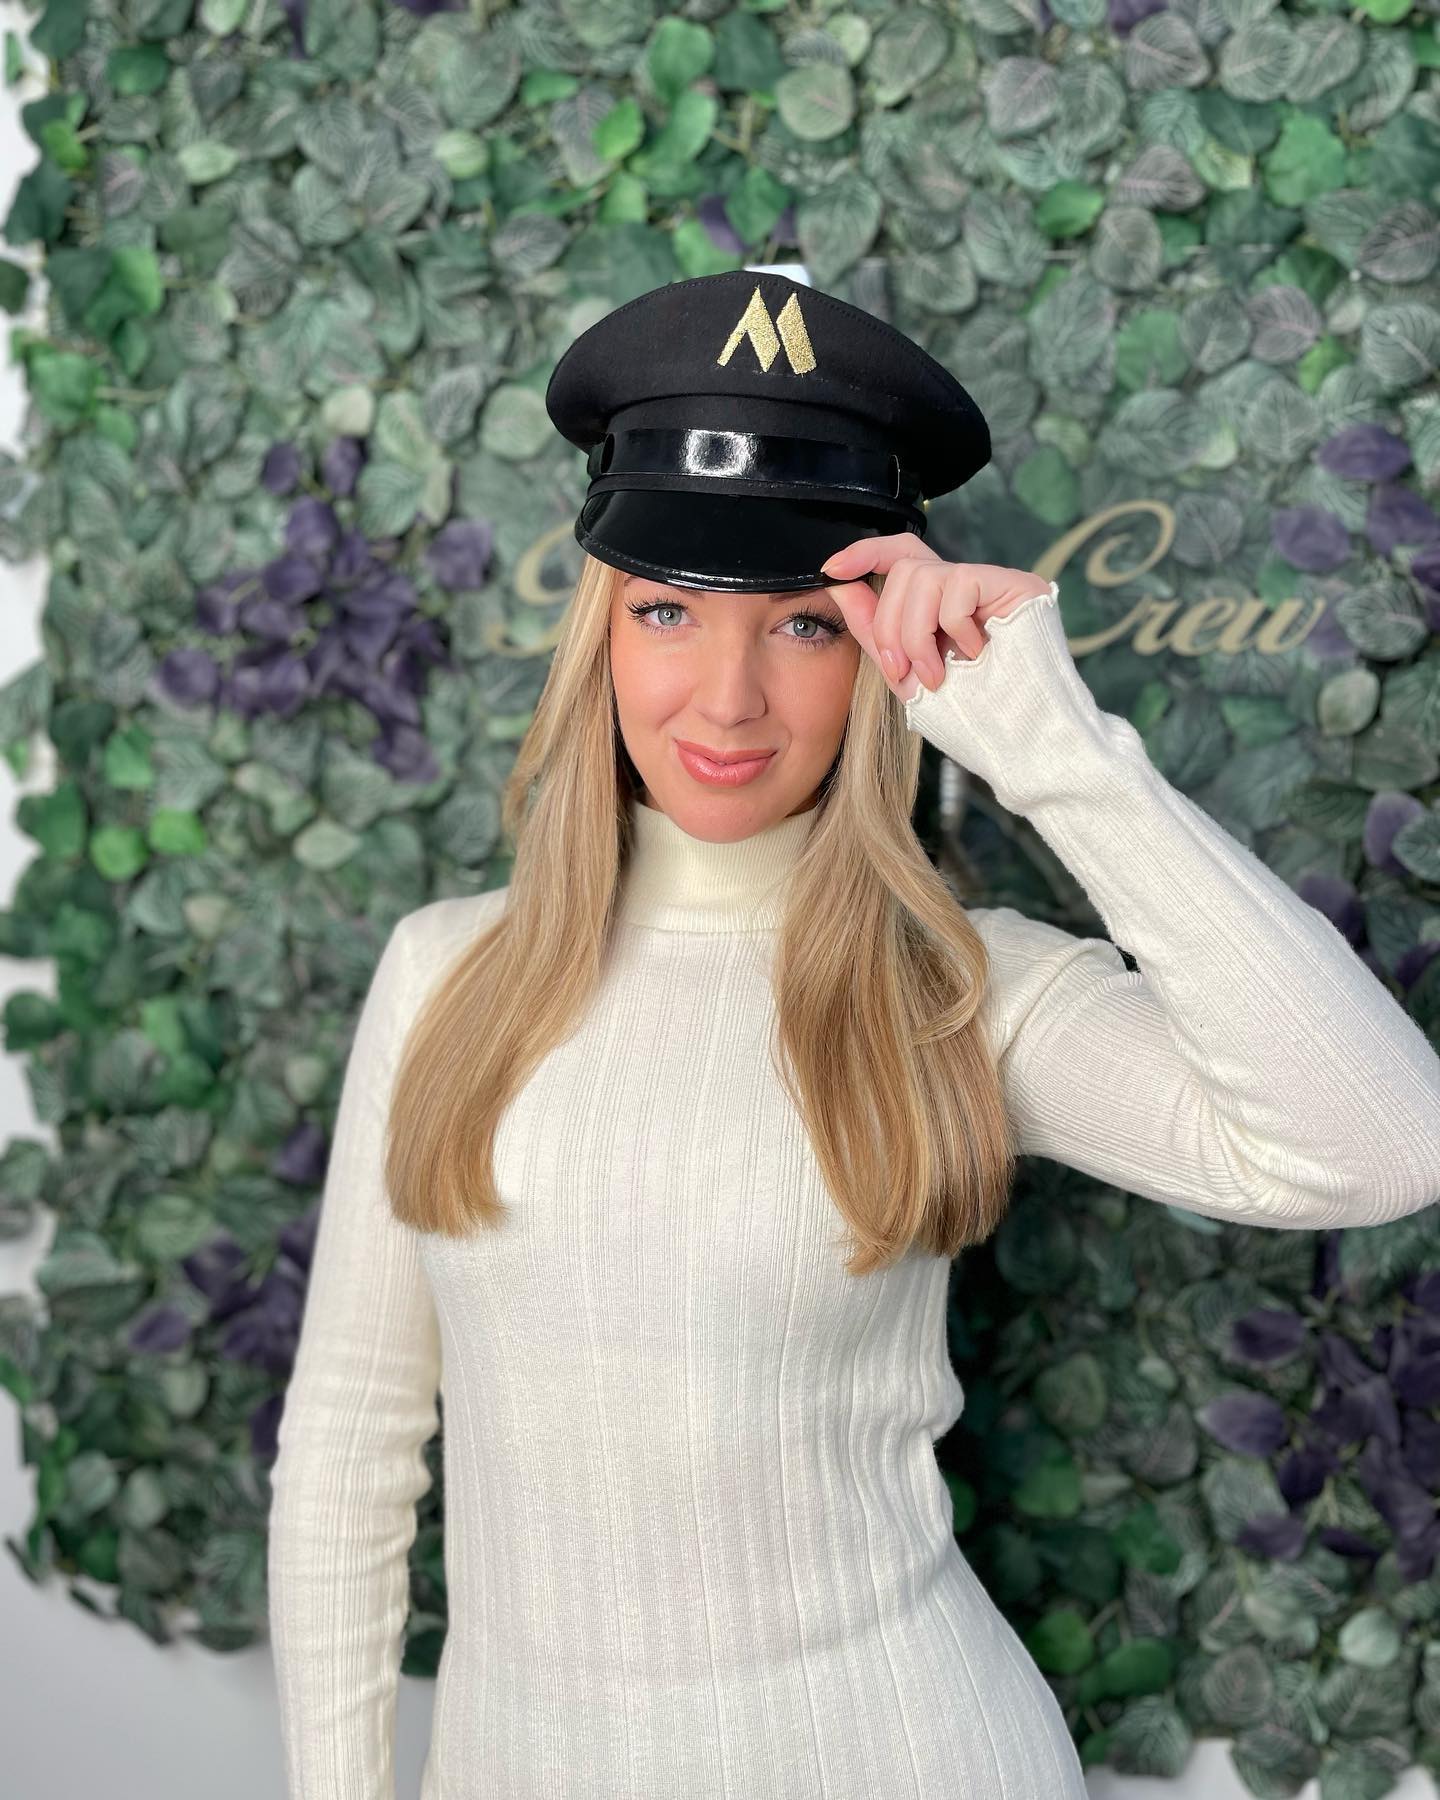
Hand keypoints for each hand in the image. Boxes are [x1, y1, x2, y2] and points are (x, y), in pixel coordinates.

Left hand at [819, 535, 1053, 703]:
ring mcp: (994, 583)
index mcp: (941, 605)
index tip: (832, 569)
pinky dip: (955, 628)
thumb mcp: (906, 672)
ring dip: (916, 634)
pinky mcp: (1016, 584)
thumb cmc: (969, 717)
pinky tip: (976, 655)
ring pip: (924, 577)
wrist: (1016, 743)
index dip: (866, 553)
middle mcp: (967, 587)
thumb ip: (873, 629)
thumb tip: (837, 583)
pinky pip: (959, 586)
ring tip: (937, 674)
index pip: (903, 555)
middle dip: (889, 625)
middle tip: (904, 670)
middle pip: (905, 569)